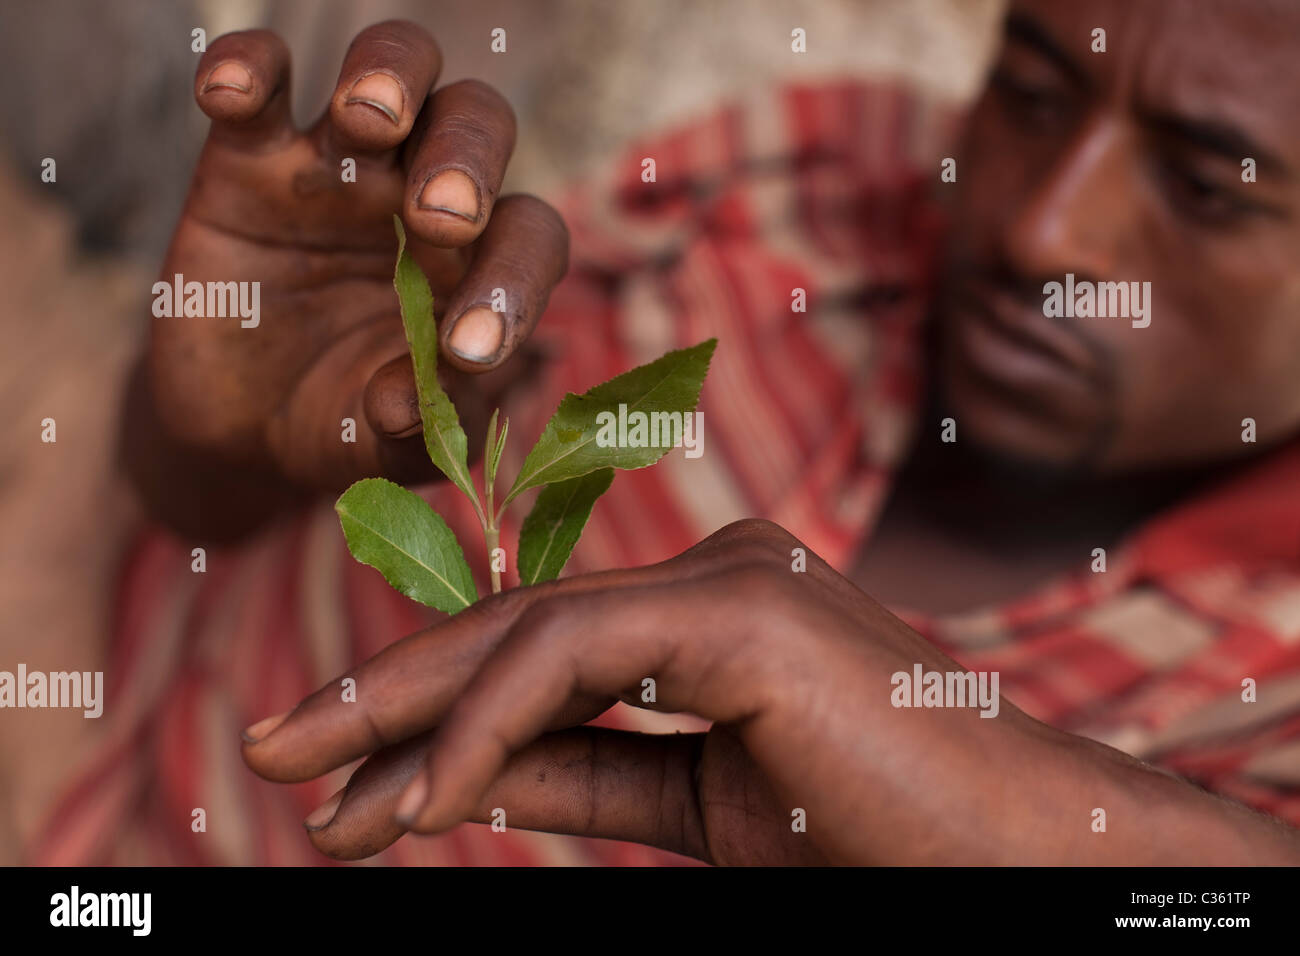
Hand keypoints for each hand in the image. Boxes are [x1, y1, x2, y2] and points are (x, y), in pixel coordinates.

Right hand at [148, 21, 566, 491]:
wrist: (243, 430)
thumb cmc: (345, 426)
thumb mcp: (384, 448)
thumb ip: (413, 430)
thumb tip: (410, 403)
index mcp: (479, 264)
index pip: (526, 238)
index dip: (514, 283)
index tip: (471, 350)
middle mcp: (423, 198)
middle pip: (475, 123)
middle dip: (467, 157)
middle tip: (439, 215)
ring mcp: (340, 169)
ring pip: (392, 68)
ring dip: (389, 75)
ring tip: (368, 119)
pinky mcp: (250, 159)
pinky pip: (257, 82)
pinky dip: (245, 65)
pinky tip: (227, 95)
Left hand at [240, 519, 1162, 864]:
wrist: (1012, 860)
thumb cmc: (876, 838)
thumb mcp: (697, 816)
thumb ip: (586, 779)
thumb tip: (461, 779)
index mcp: (716, 616)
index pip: (546, 656)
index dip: (436, 717)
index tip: (347, 783)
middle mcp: (720, 574)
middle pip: (517, 630)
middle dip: (388, 696)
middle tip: (276, 748)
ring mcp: (733, 581)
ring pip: (529, 635)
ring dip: (412, 716)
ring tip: (319, 793)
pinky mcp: (741, 609)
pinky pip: (575, 660)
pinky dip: (488, 726)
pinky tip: (424, 800)